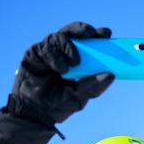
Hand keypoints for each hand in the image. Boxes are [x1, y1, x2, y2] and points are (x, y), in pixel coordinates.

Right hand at [0, 22, 114, 143]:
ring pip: (58, 36)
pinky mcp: (33, 55)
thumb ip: (94, 86)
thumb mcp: (80, 96)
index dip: (96, 35)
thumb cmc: (58, 105)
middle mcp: (60, 52)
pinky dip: (55, 55)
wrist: (35, 114)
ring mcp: (47, 53)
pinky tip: (61, 68)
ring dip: (69, 46)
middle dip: (82, 29)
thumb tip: (110, 75)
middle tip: (91, 33)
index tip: (107, 33)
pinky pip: (45, 48)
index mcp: (74, 60)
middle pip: (72, 32)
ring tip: (75, 62)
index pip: (86, 42)